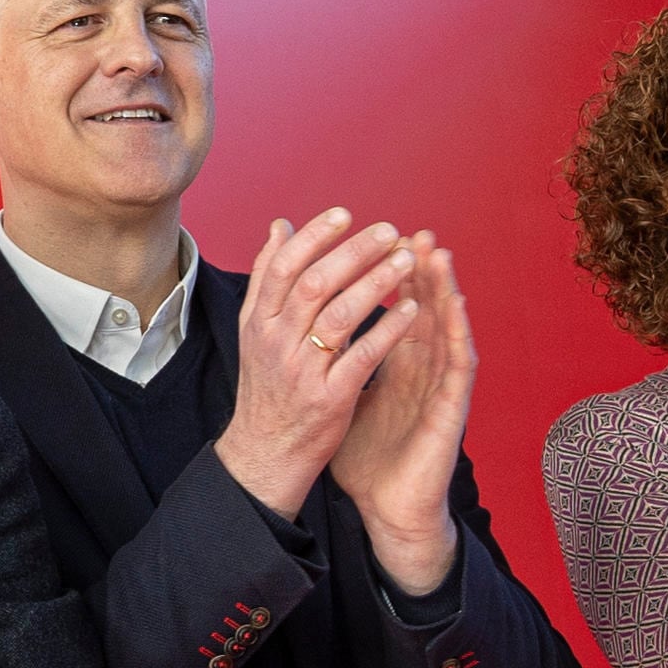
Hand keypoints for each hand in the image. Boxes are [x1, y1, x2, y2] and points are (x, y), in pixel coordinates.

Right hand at [213, 212, 421, 518]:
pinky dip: (389, 327)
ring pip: (340, 314)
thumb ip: (268, 278)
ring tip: (406, 261)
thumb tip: (280, 226)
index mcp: (258, 322)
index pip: (283, 267)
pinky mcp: (329, 398)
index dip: (314, 236)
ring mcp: (302, 370)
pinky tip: (412, 308)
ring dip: (377, 282)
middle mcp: (276, 342)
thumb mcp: (255, 331)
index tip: (345, 214)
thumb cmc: (268, 387)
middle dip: (354, 252)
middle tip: (388, 231)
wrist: (265, 453)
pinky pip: (364, 355)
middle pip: (315, 284)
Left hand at [325, 231, 474, 593]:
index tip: (372, 239)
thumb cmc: (367, 455)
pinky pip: (455, 367)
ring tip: (438, 254)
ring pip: (444, 329)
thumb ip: (328, 360)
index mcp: (394, 365)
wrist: (388, 506)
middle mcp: (419, 370)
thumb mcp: (340, 397)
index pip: (392, 309)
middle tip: (411, 232)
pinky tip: (454, 309)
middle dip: (416, 270)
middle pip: (421, 310)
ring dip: (443, 290)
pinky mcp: (450, 410)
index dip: (384, 276)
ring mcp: (437, 387)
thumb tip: (303, 333)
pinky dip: (455, 334)